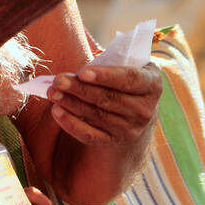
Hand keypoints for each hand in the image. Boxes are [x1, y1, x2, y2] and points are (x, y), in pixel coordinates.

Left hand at [45, 63, 161, 144]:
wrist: (135, 112)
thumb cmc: (125, 80)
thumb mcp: (128, 66)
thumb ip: (111, 62)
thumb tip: (78, 71)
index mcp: (152, 85)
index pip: (129, 79)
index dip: (106, 76)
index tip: (83, 72)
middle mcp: (145, 110)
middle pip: (108, 98)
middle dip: (80, 89)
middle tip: (58, 80)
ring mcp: (131, 129)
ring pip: (96, 115)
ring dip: (71, 103)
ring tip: (52, 92)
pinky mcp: (114, 141)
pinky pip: (90, 135)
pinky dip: (71, 124)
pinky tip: (56, 111)